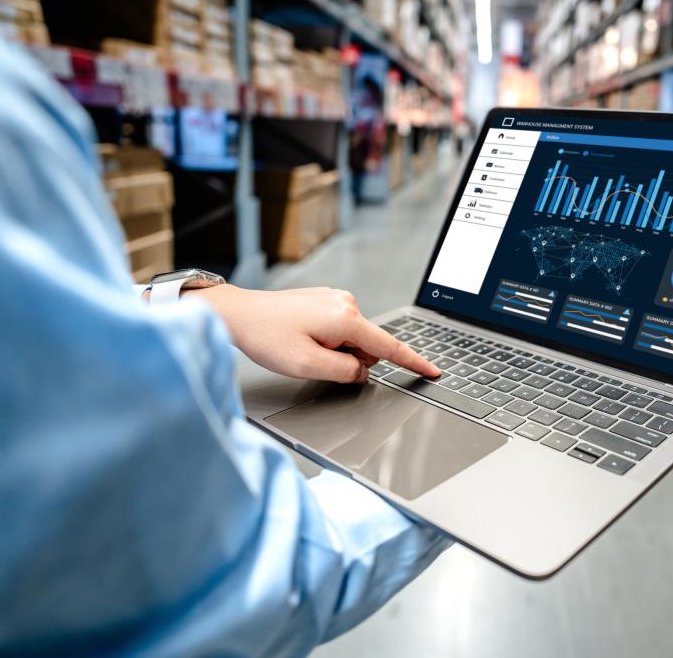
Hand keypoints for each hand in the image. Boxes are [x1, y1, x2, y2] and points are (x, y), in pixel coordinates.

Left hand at [185, 285, 439, 382]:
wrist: (239, 314)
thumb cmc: (266, 336)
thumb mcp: (308, 366)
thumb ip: (345, 372)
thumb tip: (362, 371)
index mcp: (346, 319)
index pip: (390, 347)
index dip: (413, 362)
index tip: (433, 370)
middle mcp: (346, 303)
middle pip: (369, 347)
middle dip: (350, 360)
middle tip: (314, 358)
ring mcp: (336, 300)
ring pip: (354, 340)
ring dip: (336, 351)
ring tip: (304, 346)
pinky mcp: (326, 301)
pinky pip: (341, 331)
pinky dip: (329, 342)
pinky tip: (303, 338)